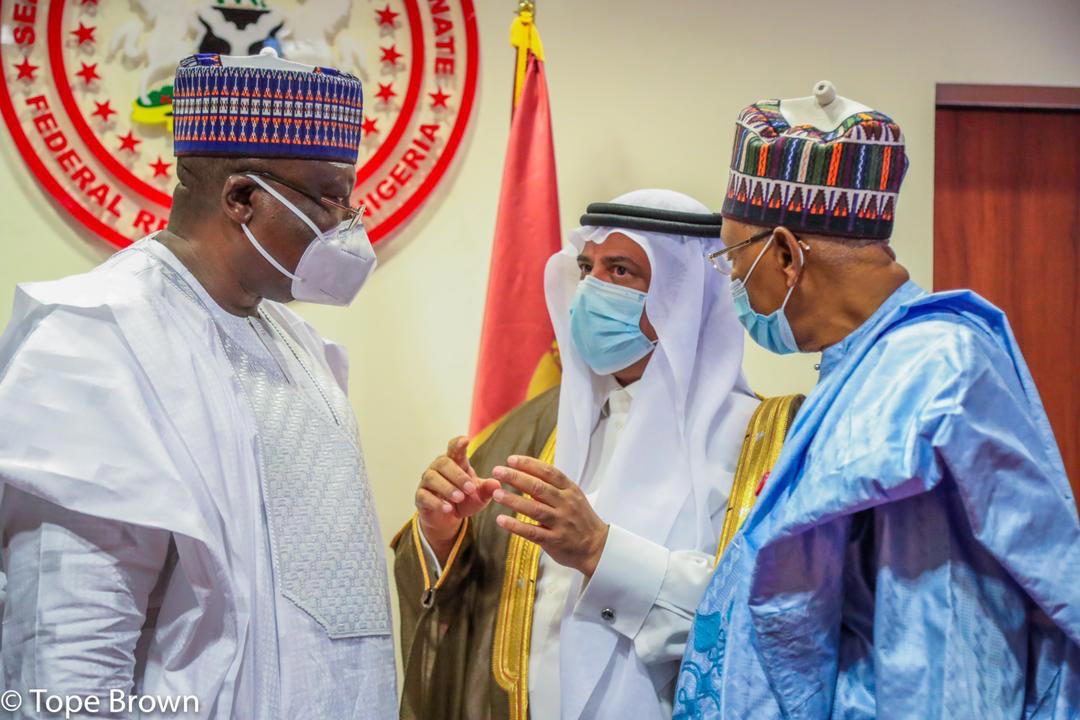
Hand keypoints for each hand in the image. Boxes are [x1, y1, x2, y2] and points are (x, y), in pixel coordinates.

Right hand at [415, 436, 499, 562]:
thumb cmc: (466, 500)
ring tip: (460, 498)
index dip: (458, 443)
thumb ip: (487, 489)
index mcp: (455, 462)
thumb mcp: (480, 496)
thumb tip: (497, 483)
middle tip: (470, 489)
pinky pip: (424, 495)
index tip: (466, 440)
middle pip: (443, 462)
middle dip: (458, 475)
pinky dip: (436, 502)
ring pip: (432, 478)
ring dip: (447, 488)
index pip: (454, 448)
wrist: (449, 518)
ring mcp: (427, 481)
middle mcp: (438, 468)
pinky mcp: (420, 496)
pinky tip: (448, 509)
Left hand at [491, 455, 609, 577]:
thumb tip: (526, 473)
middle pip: (538, 488)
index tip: (511, 460)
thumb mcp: (573, 497)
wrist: (597, 547)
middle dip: (516, 478)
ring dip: (513, 500)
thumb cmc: (580, 519)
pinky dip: (516, 526)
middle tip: (497, 471)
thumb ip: (552, 487)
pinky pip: (532, 532)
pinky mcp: (555, 541)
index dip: (529, 464)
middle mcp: (566, 504)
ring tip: (496, 493)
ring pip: (534, 509)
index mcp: (570, 490)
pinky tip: (501, 520)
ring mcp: (561, 523)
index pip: (548, 472)